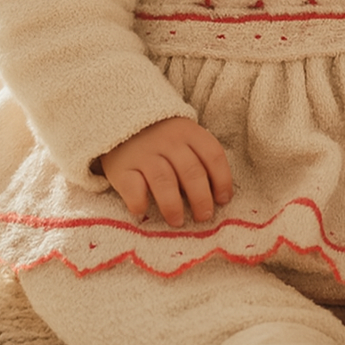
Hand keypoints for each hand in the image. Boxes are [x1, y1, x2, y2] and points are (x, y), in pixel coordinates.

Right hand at [99, 116, 232, 226]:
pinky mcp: (121, 168)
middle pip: (191, 172)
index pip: (213, 155)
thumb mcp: (184, 138)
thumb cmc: (162, 139)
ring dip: (173, 206)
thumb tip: (218, 196)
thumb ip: (200, 159)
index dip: (222, 180)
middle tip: (203, 217)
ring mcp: (143, 153)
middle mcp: (167, 141)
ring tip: (177, 221)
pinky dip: (140, 202)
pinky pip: (133, 188)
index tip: (223, 200)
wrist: (121, 123)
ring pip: (164, 182)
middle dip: (201, 199)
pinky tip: (144, 211)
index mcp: (188, 132)